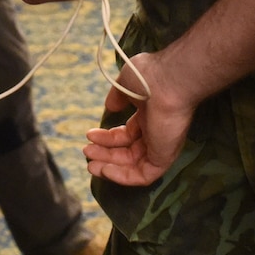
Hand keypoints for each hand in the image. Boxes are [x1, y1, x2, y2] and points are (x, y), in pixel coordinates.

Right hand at [82, 51, 196, 187]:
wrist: (168, 82)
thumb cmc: (149, 77)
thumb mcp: (126, 83)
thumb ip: (117, 96)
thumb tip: (111, 107)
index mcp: (149, 116)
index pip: (127, 134)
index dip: (107, 138)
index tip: (90, 135)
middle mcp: (155, 133)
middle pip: (127, 152)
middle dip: (105, 154)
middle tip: (86, 151)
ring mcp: (160, 147)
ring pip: (133, 166)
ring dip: (109, 168)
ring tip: (90, 165)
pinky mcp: (163, 158)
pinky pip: (142, 176)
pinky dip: (122, 177)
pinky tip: (104, 170)